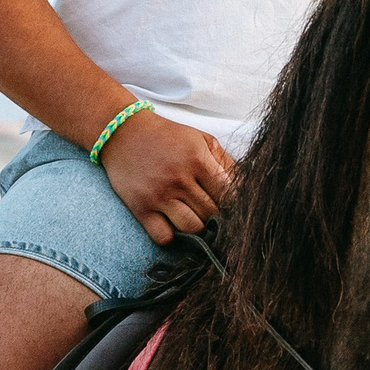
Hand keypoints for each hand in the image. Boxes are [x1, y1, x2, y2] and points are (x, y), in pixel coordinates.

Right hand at [101, 109, 234, 244]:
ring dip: (198, 227)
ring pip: (192, 229)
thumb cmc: (168, 137)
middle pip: (212, 214)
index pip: (229, 195)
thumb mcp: (201, 139)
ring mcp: (159, 195)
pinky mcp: (140, 208)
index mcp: (198, 159)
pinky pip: (164, 237)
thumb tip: (247, 189)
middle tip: (213, 212)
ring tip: (195, 216)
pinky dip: (171, 236)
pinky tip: (173, 223)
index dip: (235, 205)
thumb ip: (226, 163)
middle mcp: (179, 178)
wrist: (122, 132)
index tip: (233, 208)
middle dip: (217, 217)